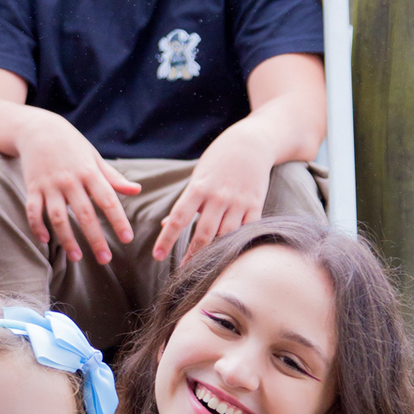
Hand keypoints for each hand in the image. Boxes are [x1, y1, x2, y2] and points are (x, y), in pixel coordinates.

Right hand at [16, 113, 139, 264]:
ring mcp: (49, 185)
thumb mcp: (95, 157)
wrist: (38, 128)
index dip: (118, 220)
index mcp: (89, 172)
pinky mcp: (32, 187)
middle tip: (105, 260)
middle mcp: (70, 180)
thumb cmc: (72, 144)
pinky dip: (37, 226)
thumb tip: (136, 190)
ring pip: (57, 217)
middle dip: (95, 239)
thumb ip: (114, 177)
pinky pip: (33, 211)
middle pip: (84, 214)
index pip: (107, 200)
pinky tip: (45, 241)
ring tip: (77, 257)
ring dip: (67, 239)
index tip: (128, 239)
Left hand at [152, 123, 271, 260]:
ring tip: (205, 268)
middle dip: (192, 256)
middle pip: (203, 234)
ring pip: (226, 236)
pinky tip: (230, 255)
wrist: (251, 143)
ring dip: (214, 254)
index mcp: (198, 188)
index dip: (166, 240)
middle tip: (182, 270)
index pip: (178, 219)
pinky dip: (238, 244)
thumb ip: (185, 202)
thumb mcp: (197, 176)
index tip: (157, 256)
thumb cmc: (218, 160)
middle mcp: (218, 197)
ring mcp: (238, 202)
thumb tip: (167, 224)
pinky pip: (247, 231)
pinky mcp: (256, 204)